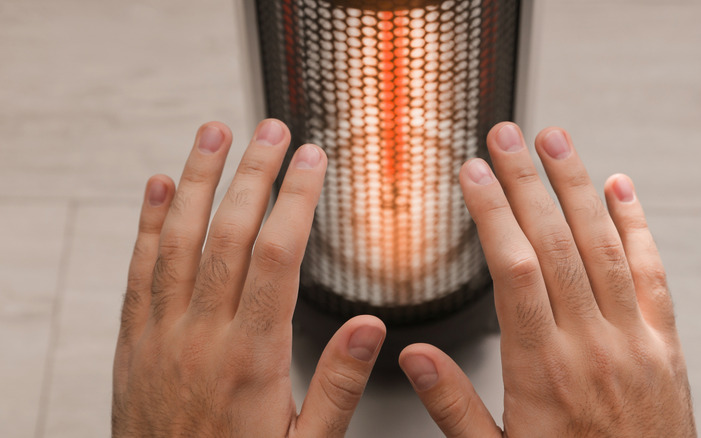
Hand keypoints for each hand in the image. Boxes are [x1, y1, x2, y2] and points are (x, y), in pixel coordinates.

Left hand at [112, 120, 385, 436]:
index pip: (278, 255)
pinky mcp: (135, 342)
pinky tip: (160, 187)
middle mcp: (203, 335)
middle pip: (229, 233)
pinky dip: (149, 222)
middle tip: (271, 130)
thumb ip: (339, 383)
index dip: (296, 198)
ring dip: (198, 179)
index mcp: (253, 356)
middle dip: (253, 172)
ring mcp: (163, 335)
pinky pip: (140, 270)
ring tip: (214, 133)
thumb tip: (372, 328)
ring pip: (179, 239)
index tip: (311, 160)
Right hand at [399, 123, 695, 436]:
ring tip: (556, 142)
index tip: (473, 173)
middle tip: (506, 135)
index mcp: (542, 370)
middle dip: (526, 181)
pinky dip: (636, 225)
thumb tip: (413, 356)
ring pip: (604, 246)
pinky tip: (620, 189)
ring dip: (577, 186)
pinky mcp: (664, 345)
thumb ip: (452, 404)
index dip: (492, 213)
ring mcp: (634, 341)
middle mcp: (591, 345)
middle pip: (555, 242)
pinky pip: (652, 273)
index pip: (513, 269)